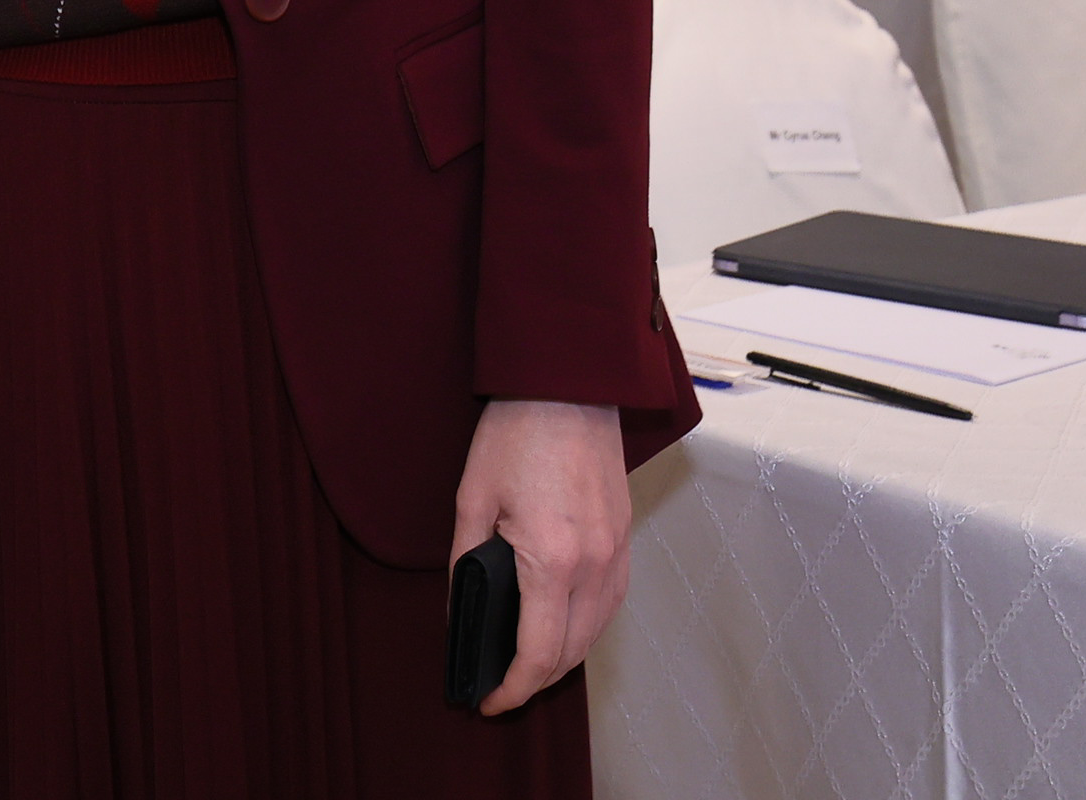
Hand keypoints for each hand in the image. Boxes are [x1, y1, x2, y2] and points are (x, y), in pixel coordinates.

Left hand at [449, 399, 631, 716]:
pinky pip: (610, 603)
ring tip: (524, 664)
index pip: (538, 652)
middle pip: (572, 652)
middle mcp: (595, 564)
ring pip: (596, 632)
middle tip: (499, 687)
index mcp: (552, 558)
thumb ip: (465, 562)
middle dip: (535, 681)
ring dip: (563, 658)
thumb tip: (460, 612)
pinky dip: (585, 627)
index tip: (489, 701)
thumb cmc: (516, 433)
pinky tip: (559, 627)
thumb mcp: (472, 499)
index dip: (512, 688)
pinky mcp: (625, 539)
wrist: (568, 384)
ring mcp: (617, 552)